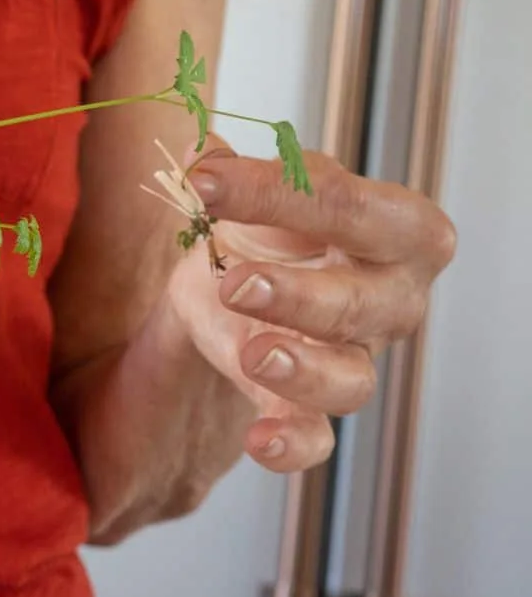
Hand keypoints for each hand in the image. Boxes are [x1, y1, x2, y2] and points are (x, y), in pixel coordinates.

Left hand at [163, 139, 456, 473]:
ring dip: (303, 370)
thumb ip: (233, 176)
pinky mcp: (311, 406)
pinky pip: (317, 439)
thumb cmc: (270, 229)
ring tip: (253, 355)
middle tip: (235, 281)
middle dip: (301, 294)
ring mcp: (355, 358)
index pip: (351, 207)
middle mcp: (389, 299)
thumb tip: (203, 152)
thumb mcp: (251, 194)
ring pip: (351, 379)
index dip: (280, 193)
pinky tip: (260, 441)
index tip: (208, 181)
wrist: (237, 286)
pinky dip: (293, 444)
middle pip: (366, 303)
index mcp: (393, 228)